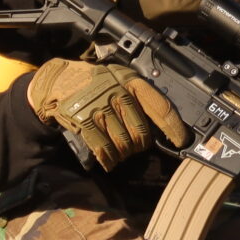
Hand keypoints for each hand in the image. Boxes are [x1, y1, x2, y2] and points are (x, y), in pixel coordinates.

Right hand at [29, 58, 188, 171]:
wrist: (58, 79)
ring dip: (123, 153)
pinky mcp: (83, 120)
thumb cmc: (95, 83)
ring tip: (119, 151)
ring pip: (124, 144)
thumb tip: (164, 125)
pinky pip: (103, 148)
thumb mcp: (119, 78)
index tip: (182, 140)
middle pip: (142, 133)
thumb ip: (139, 96)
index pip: (159, 107)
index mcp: (130, 81)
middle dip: (140, 144)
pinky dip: (108, 159)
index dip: (173, 127)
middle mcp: (117, 93)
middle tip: (135, 145)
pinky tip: (109, 160)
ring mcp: (99, 107)